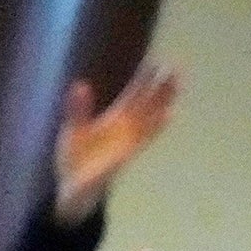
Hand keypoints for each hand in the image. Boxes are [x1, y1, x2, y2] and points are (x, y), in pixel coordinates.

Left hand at [52, 61, 178, 224]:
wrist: (73, 189)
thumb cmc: (76, 157)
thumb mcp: (73, 130)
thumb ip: (78, 109)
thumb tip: (80, 84)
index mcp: (114, 118)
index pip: (133, 94)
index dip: (144, 79)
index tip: (157, 61)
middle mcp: (126, 128)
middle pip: (147, 103)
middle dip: (161, 87)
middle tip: (177, 67)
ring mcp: (128, 142)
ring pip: (150, 118)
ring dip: (163, 102)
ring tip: (177, 85)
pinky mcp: (125, 155)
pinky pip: (143, 139)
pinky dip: (155, 127)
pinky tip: (169, 115)